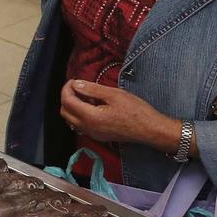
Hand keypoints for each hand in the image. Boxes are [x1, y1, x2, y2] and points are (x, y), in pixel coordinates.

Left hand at [60, 80, 183, 152]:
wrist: (152, 130)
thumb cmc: (137, 112)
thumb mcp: (114, 95)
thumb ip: (92, 90)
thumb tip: (76, 84)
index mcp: (90, 117)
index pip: (67, 101)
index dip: (67, 88)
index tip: (74, 80)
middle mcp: (88, 128)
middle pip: (65, 111)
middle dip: (67, 97)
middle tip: (78, 86)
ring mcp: (93, 134)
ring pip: (71, 119)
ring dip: (73, 106)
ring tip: (86, 95)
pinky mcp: (99, 136)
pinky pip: (80, 125)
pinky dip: (80, 114)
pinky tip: (93, 106)